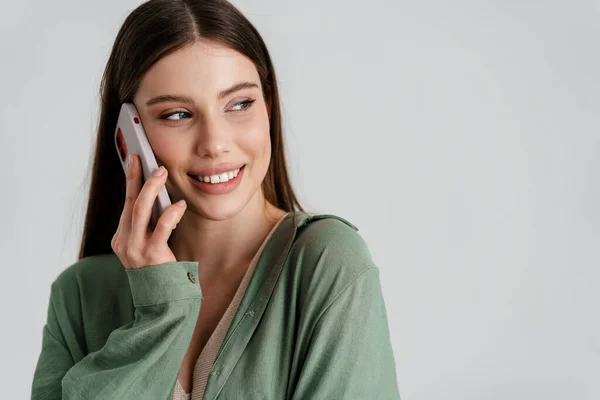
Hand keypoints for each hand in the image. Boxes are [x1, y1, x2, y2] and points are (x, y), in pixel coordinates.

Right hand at [111, 154, 186, 269]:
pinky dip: (171, 213)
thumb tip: (158, 195)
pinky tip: (180, 205)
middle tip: (150, 162)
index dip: (130, 180)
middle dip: (138, 178)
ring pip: (140, 211)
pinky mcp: (151, 255)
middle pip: (130, 203)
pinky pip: (161, 228)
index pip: (126, 203)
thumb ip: (149, 224)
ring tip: (162, 174)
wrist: (161, 298)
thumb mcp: (148, 244)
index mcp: (121, 238)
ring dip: (151, 189)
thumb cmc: (159, 269)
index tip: (134, 159)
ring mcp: (136, 249)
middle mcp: (124, 242)